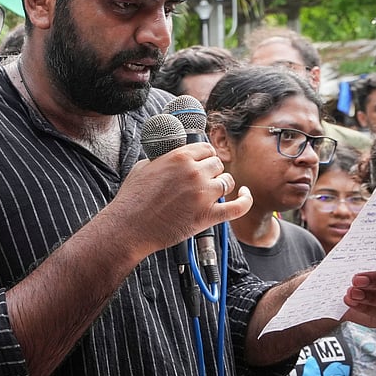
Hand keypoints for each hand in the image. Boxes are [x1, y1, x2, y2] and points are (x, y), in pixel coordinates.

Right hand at [109, 142, 251, 258]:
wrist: (129, 226)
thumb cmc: (133, 198)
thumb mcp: (145, 166)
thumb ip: (164, 158)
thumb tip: (172, 157)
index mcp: (179, 157)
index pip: (206, 149)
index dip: (205, 156)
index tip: (204, 162)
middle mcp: (195, 173)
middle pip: (217, 164)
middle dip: (211, 171)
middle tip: (202, 181)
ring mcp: (203, 195)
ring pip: (227, 182)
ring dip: (220, 186)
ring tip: (210, 192)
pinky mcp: (208, 216)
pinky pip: (238, 206)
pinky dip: (245, 200)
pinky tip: (244, 195)